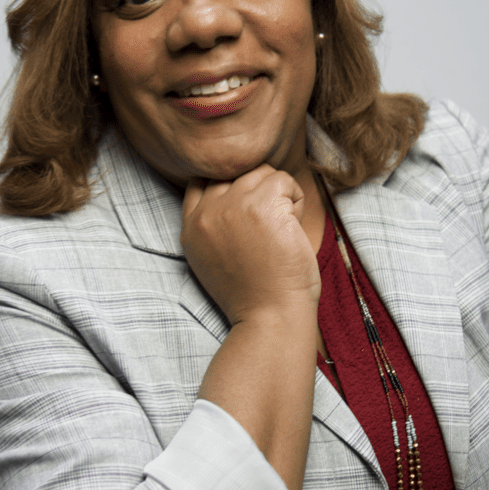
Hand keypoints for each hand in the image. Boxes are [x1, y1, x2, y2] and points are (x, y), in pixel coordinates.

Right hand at [181, 166, 320, 324]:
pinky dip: (297, 201)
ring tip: (282, 229)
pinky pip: (285, 181)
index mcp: (191, 227)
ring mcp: (233, 205)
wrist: (271, 317)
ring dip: (280, 196)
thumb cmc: (253, 294)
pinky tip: (293, 229)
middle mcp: (207, 212)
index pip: (201, 181)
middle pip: (235, 172)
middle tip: (269, 230)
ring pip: (262, 173)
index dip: (231, 189)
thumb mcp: (212, 260)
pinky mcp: (263, 204)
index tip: (248, 215)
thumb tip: (233, 194)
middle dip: (258, 193)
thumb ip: (211, 226)